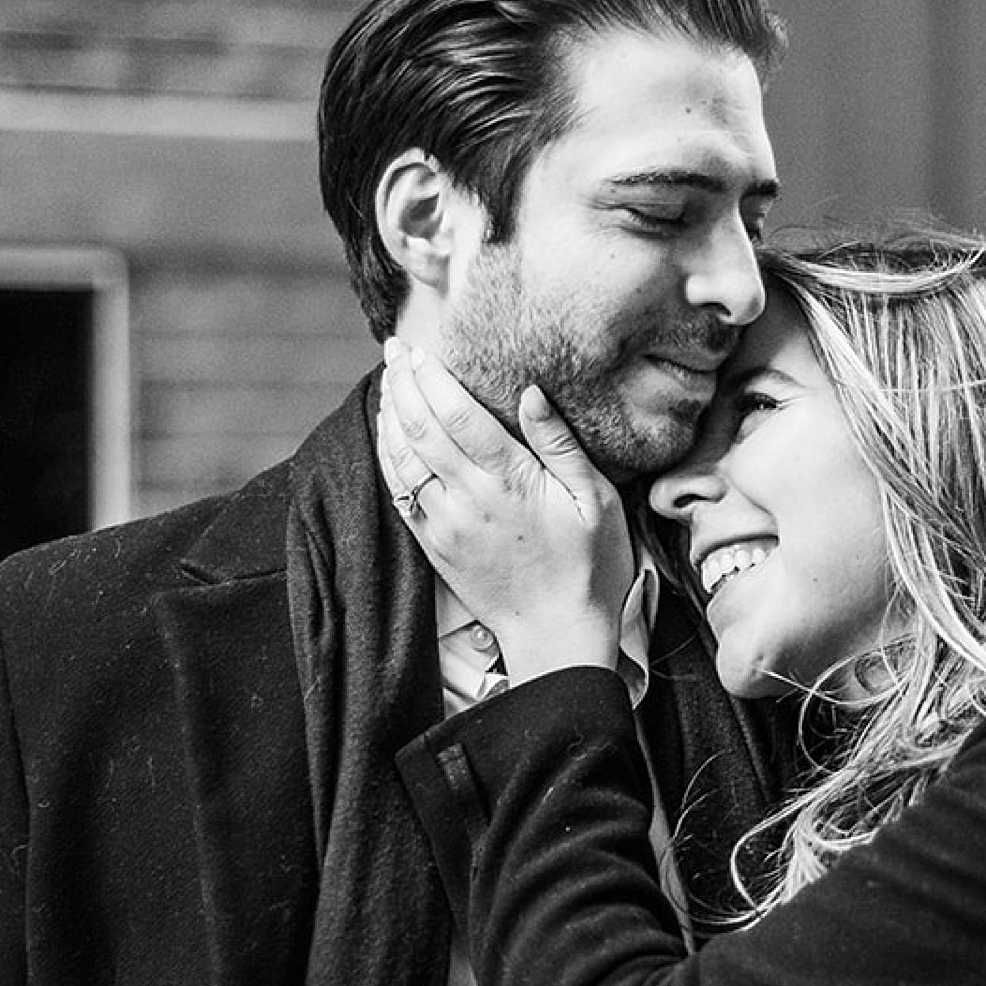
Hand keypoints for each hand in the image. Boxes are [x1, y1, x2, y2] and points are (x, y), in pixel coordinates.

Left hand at [379, 343, 634, 682]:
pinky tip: (388, 433)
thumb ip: (560, 445)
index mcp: (509, 481)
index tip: (418, 349)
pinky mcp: (434, 545)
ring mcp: (445, 524)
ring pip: (402, 457)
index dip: (432, 377)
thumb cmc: (589, 566)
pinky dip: (388, 456)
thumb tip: (531, 393)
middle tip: (394, 350)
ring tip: (387, 381)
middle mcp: (469, 499)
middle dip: (403, 384)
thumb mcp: (597, 501)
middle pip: (422, 428)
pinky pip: (399, 492)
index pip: (457, 414)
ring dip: (391, 414)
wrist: (558, 636)